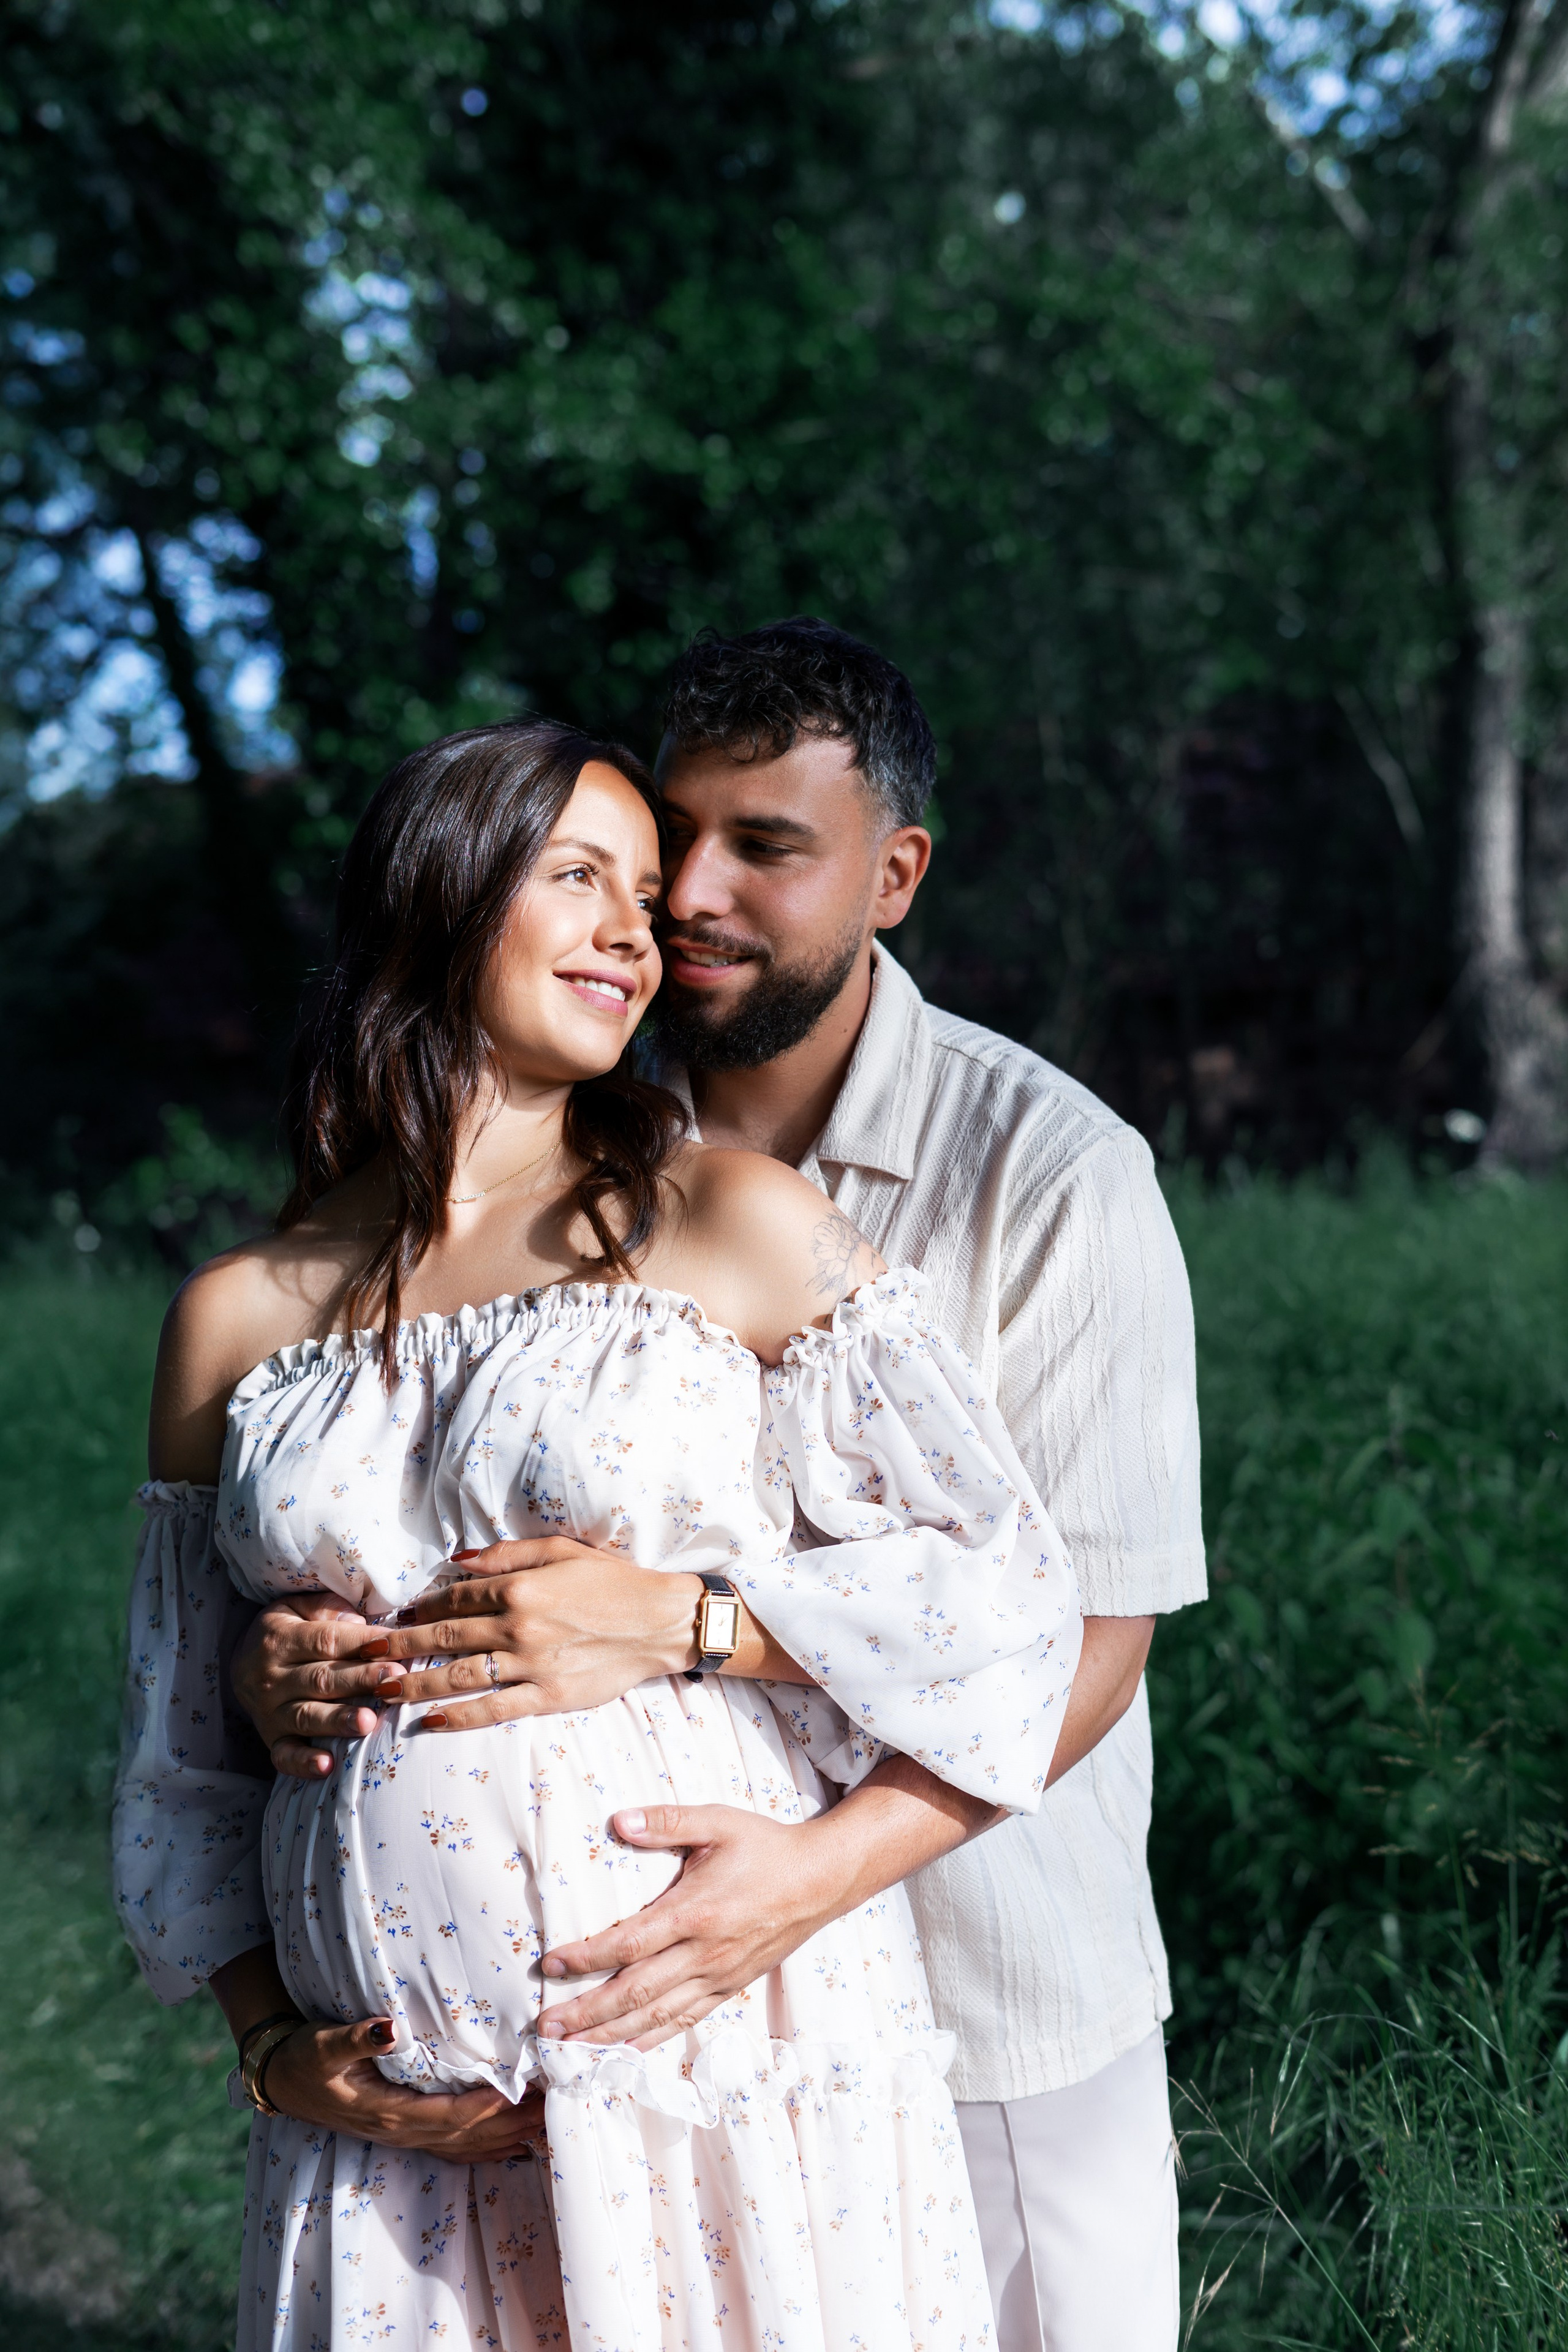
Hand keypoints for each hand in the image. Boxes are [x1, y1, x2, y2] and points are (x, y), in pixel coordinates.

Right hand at [230, 1594, 408, 1777]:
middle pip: (321, 1679)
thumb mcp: (296, 1606)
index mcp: (280, 1639)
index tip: (396, 1645)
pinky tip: (328, 1766)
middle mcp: (272, 1677)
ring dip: (339, 1720)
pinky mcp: (270, 1739)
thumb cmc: (284, 1630)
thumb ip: (326, 1609)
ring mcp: (269, 1711)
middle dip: (360, 1680)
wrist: (239, 1662)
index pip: (326, 1640)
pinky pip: (284, 1755)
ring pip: (307, 1716)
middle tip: (394, 1681)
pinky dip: (305, 1763)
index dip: (362, 1642)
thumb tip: (357, 1622)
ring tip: (369, 1721)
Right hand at [264, 2018, 544, 2160]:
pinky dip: (486, 2149)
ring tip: (547, 2124)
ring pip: (464, 2146)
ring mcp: (403, 2136)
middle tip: (552, 2106)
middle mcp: (400, 2131)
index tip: (519, 2092)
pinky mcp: (404, 2132)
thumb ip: (357, 2037)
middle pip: (464, 2135)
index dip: (483, 2107)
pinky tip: (514, 2146)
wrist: (282, 2080)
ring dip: (506, 2138)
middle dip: (509, 2123)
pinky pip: (452, 2148)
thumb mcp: (325, 2044)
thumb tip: (389, 2026)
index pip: (445, 2114)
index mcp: (386, 2111)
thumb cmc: (305, 2058)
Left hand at [376, 1538, 702, 1729]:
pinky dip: (457, 1717)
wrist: (661, 1622)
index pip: (454, 1597)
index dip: (419, 1608)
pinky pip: (493, 1710)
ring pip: (459, 1677)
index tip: (393, 1618)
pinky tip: (427, 1722)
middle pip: (445, 1637)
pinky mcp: (549, 1696)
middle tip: (365, 1656)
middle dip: (400, 1647)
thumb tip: (457, 1561)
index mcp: (520, 1587)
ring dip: (415, 1683)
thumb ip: (506, 1555)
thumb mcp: (561, 1551)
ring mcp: (533, 1665)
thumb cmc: (613, 1582)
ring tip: (381, 1690)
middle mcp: (520, 1626)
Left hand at [534, 1805, 845, 2049]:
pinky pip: (684, 2021)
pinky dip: (650, 2041)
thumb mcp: (718, 1821)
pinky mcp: (729, 1987)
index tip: (550, 1967)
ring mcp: (717, 1976)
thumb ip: (667, 1822)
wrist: (821, 1879)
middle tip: (546, 2028)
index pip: (627, 1944)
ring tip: (571, 2050)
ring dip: (610, 2035)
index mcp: (694, 1912)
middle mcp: (703, 1953)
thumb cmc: (766, 1847)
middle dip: (587, 2014)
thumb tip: (618, 1821)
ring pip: (656, 2016)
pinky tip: (624, 2052)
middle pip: (635, 1993)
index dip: (585, 1958)